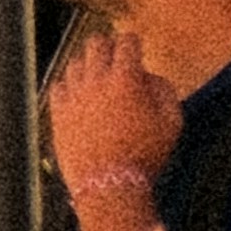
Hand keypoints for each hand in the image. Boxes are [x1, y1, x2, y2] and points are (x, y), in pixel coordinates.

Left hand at [54, 27, 184, 205]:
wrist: (110, 188)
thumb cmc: (146, 157)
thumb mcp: (172, 124)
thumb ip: (165, 91)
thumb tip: (151, 76)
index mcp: (125, 78)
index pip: (127, 42)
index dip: (133, 41)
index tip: (135, 46)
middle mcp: (96, 79)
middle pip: (96, 43)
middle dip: (108, 46)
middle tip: (115, 57)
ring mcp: (74, 94)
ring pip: (76, 62)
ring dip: (88, 65)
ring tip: (97, 77)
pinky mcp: (58, 112)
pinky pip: (58, 85)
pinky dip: (68, 85)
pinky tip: (77, 94)